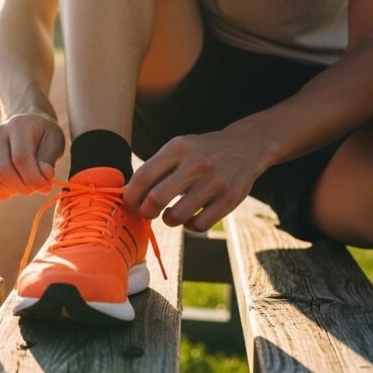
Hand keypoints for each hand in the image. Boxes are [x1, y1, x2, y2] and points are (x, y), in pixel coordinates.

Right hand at [0, 113, 64, 199]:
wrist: (27, 126)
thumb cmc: (44, 135)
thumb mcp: (55, 142)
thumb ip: (49, 159)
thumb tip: (46, 176)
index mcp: (17, 125)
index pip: (21, 158)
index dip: (34, 179)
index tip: (47, 187)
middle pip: (3, 172)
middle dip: (24, 187)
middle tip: (38, 188)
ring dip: (14, 191)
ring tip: (27, 183)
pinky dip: (3, 193)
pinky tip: (15, 185)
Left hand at [124, 127, 271, 231]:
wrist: (246, 147)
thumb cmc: (201, 151)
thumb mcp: (178, 148)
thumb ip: (155, 168)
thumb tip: (126, 194)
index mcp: (178, 148)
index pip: (144, 176)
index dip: (131, 195)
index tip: (130, 202)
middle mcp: (196, 164)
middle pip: (157, 198)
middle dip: (146, 211)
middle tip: (147, 212)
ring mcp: (214, 182)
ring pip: (177, 216)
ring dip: (167, 220)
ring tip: (169, 214)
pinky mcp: (230, 199)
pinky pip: (198, 225)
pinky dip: (189, 225)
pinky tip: (189, 217)